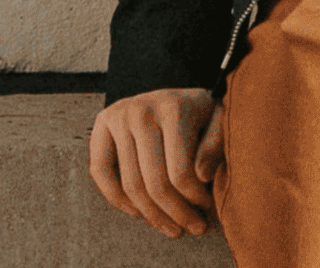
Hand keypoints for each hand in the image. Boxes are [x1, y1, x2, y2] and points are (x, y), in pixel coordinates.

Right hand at [89, 86, 224, 239]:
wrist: (172, 93)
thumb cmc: (199, 112)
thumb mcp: (218, 120)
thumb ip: (216, 144)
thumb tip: (201, 175)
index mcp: (174, 108)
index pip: (180, 172)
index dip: (194, 199)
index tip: (206, 209)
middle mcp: (142, 110)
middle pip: (154, 183)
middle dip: (175, 214)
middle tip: (191, 227)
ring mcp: (119, 116)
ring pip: (130, 185)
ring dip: (151, 215)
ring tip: (171, 226)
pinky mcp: (102, 124)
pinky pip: (101, 172)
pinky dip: (118, 199)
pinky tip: (139, 212)